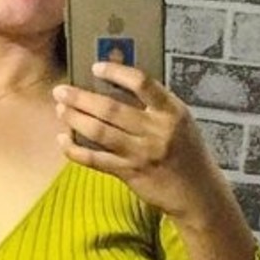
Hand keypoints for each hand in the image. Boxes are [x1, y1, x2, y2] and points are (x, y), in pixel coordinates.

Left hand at [53, 62, 229, 225]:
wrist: (198, 193)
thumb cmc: (187, 152)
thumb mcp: (179, 121)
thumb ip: (154, 103)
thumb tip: (117, 79)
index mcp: (172, 111)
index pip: (142, 83)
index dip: (116, 72)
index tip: (96, 67)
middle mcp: (157, 131)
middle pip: (111, 109)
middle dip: (80, 98)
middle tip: (61, 90)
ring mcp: (141, 154)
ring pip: (99, 132)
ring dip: (75, 119)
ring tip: (60, 109)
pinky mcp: (129, 173)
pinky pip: (95, 160)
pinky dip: (75, 150)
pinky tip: (63, 140)